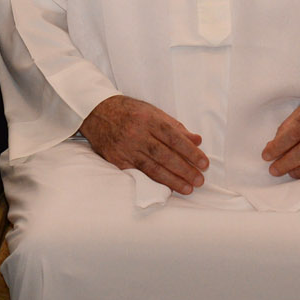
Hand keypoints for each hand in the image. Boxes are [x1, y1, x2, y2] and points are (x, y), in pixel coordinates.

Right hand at [80, 94, 207, 194]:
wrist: (95, 112)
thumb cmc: (128, 111)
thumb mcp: (152, 111)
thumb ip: (175, 127)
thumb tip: (197, 140)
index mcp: (148, 119)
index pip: (174, 138)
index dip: (190, 152)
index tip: (204, 164)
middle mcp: (136, 134)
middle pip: (164, 155)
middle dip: (184, 169)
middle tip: (199, 180)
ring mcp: (125, 148)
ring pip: (152, 167)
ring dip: (172, 180)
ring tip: (188, 188)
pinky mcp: (116, 159)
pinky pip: (138, 173)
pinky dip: (154, 181)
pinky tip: (167, 188)